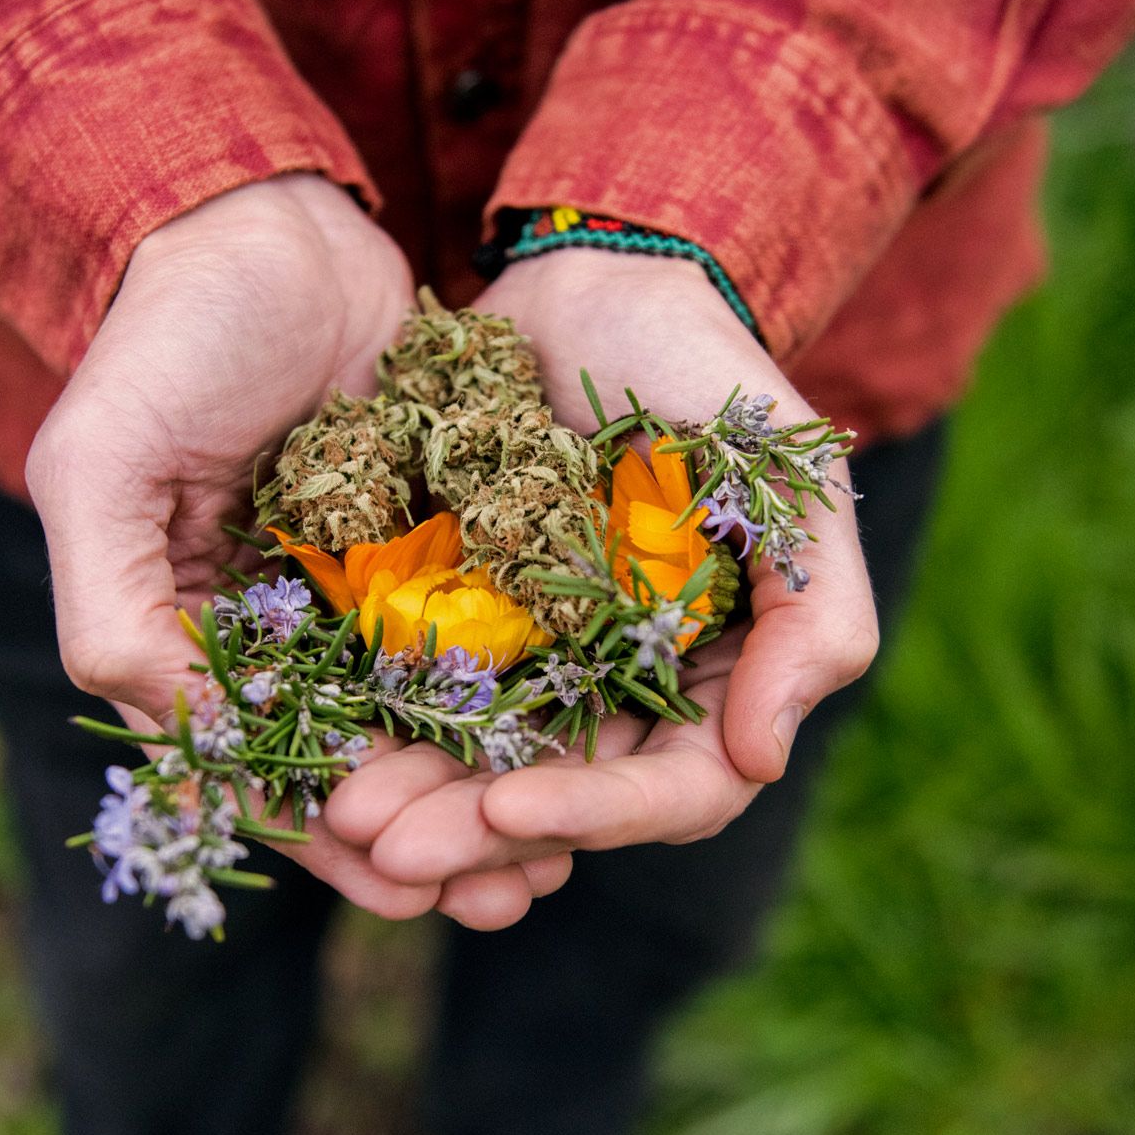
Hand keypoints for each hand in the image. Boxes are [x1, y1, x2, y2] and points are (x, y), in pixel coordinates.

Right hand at [25, 175, 569, 923]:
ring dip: (483, 785)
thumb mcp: (104, 462)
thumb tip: (181, 733)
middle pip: (349, 762)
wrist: (266, 221)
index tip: (407, 889)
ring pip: (421, 715)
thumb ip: (117, 605)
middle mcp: (268, 627)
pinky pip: (477, 635)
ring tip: (562, 854)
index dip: (326, 835)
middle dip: (427, 835)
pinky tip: (581, 739)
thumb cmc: (167, 336)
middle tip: (510, 899)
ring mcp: (352, 589)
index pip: (255, 764)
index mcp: (183, 633)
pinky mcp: (428, 540)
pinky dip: (519, 693)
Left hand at [324, 249, 876, 882]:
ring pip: (478, 764)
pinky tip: (317, 748)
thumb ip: (816, 617)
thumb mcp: (791, 485)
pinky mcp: (459, 622)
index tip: (510, 809)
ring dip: (413, 800)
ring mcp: (539, 664)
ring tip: (341, 815)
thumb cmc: (710, 378)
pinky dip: (373, 729)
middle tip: (384, 849)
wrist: (596, 285)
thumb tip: (761, 760)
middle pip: (560, 800)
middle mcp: (626, 693)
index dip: (596, 813)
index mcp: (718, 682)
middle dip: (473, 832)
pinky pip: (414, 695)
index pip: (674, 791)